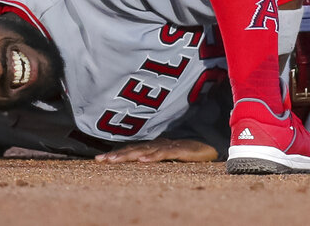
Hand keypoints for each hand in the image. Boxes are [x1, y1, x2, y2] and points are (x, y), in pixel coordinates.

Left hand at [94, 138, 217, 163]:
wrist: (210, 147)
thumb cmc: (188, 154)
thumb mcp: (167, 158)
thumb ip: (153, 159)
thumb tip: (136, 165)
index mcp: (153, 146)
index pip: (131, 149)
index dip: (115, 153)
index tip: (98, 159)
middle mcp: (158, 144)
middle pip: (133, 149)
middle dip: (116, 155)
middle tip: (100, 160)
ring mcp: (168, 146)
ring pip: (145, 150)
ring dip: (128, 155)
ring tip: (114, 161)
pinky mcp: (180, 150)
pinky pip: (164, 153)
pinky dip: (153, 157)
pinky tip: (142, 161)